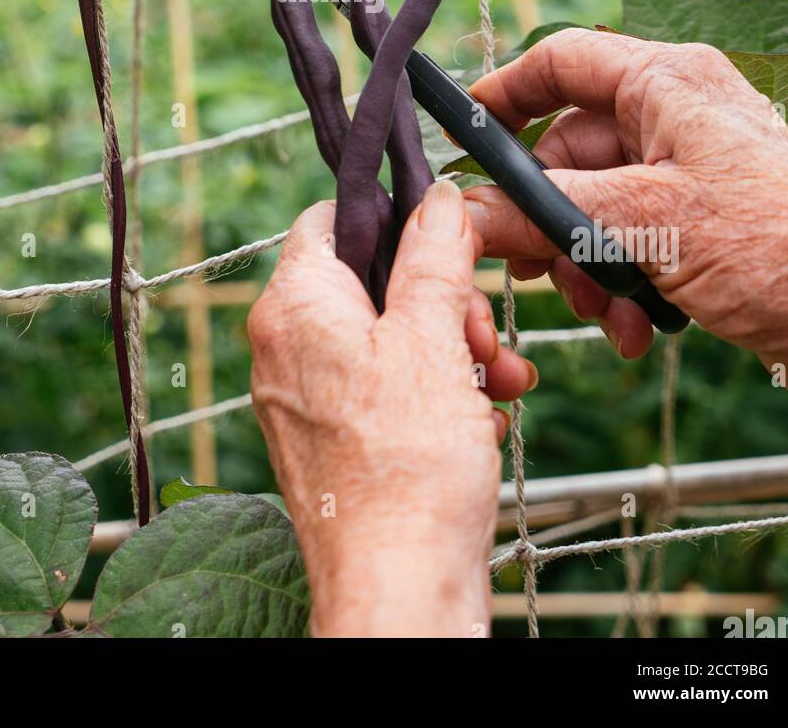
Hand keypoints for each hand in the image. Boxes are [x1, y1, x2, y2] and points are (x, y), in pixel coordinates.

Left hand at [248, 180, 536, 637]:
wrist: (398, 588)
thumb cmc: (406, 468)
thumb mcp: (433, 339)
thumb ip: (433, 259)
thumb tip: (435, 199)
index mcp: (294, 306)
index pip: (332, 220)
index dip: (394, 220)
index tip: (447, 242)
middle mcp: (285, 348)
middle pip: (371, 283)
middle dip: (444, 304)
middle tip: (483, 336)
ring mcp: (305, 398)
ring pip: (388, 340)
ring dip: (455, 354)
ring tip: (502, 384)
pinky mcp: (333, 442)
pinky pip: (386, 391)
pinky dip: (437, 396)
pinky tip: (481, 421)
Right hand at [463, 28, 787, 403]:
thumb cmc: (779, 250)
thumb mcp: (642, 224)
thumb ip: (544, 212)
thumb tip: (467, 213)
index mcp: (668, 83)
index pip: (563, 61)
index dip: (506, 93)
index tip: (461, 135)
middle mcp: (678, 118)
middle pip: (572, 151)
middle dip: (550, 219)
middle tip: (531, 269)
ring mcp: (693, 173)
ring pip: (597, 205)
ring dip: (586, 265)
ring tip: (606, 312)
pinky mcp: (705, 225)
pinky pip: (632, 241)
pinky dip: (622, 283)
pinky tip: (637, 325)